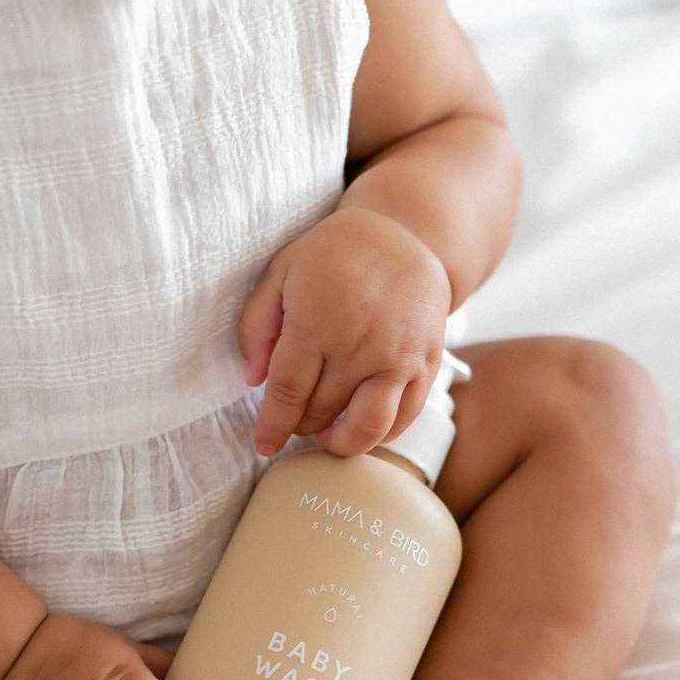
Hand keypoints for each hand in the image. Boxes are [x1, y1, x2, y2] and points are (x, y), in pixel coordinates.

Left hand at [238, 205, 450, 458]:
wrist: (405, 234)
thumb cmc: (335, 253)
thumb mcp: (282, 271)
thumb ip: (257, 325)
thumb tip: (254, 380)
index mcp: (316, 323)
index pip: (288, 392)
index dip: (273, 425)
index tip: (264, 445)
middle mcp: (358, 346)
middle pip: (322, 412)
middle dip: (302, 426)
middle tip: (297, 420)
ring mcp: (397, 359)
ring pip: (367, 428)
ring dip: (342, 442)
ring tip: (328, 434)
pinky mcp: (426, 365)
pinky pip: (403, 418)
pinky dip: (380, 434)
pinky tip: (362, 425)